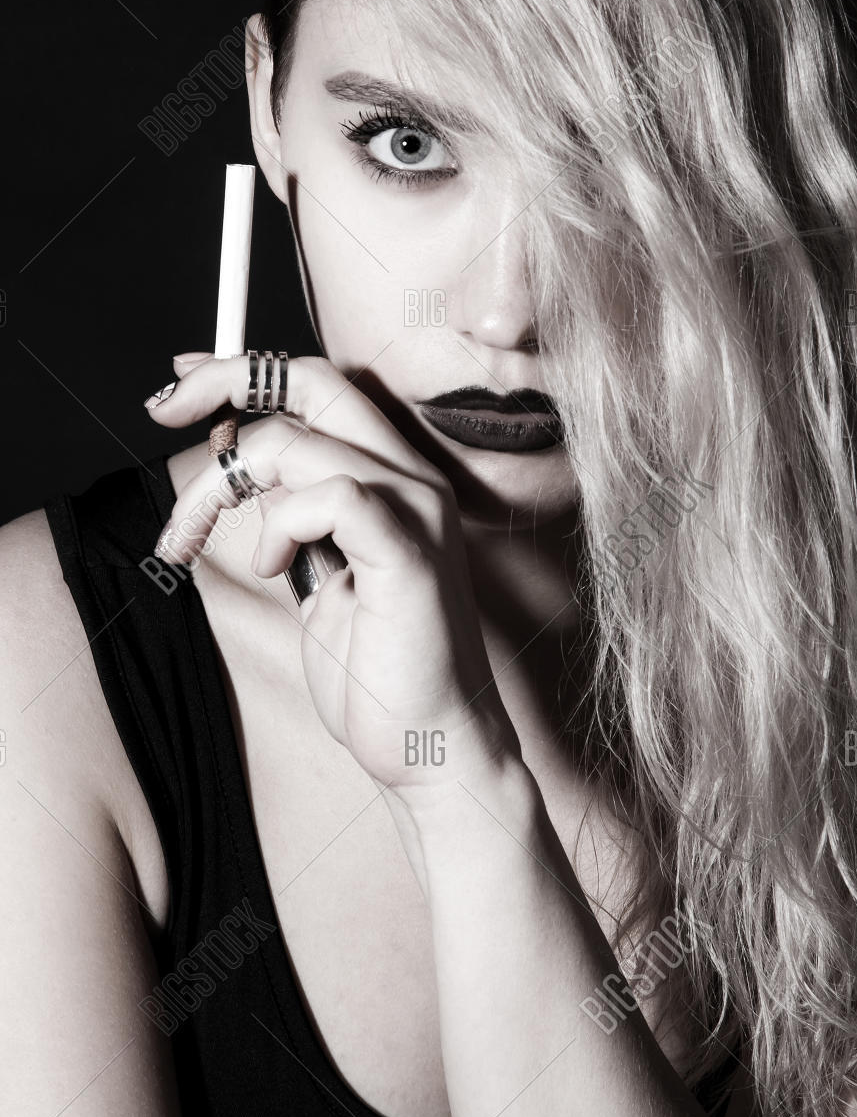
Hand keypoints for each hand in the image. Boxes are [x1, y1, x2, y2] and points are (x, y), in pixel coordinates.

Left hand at [146, 353, 520, 800]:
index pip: (320, 385)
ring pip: (297, 441)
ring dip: (221, 486)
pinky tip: (275, 568)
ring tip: (193, 541)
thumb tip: (239, 463)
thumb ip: (290, 514)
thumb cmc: (379, 672)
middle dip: (227, 379)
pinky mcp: (408, 550)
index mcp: (394, 477)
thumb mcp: (317, 573)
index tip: (183, 384)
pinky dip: (281, 525)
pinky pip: (329, 495)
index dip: (246, 371)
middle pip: (314, 379)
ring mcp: (416, 509)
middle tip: (164, 407)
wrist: (432, 745)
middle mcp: (412, 477)